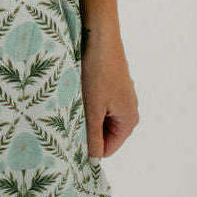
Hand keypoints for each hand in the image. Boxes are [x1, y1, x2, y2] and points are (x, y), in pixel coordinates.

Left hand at [79, 25, 140, 158]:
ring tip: (71, 101)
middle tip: (67, 117)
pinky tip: (76, 88)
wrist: (99, 35)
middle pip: (104, 132)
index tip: (69, 138)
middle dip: (86, 128)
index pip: (108, 148)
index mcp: (129, 120)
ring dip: (84, 112)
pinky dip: (86, 98)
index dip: (89, 147)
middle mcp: (129, 108)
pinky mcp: (112, 81)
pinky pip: (98, 100)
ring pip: (99, 115)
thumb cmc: (97, 72)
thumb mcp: (92, 109)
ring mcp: (121, 94)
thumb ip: (93, 137)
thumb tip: (93, 161)